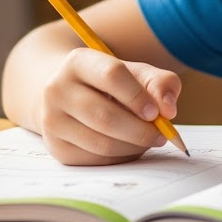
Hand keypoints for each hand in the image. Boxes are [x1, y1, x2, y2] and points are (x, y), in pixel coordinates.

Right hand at [38, 48, 181, 165]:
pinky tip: (129, 147)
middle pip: (105, 116)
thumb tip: (169, 109)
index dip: (138, 96)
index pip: (111, 75)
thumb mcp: (135, 73)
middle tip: (161, 135)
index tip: (158, 113)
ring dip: (133, 147)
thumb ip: (160, 83)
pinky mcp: (56, 147)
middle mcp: (57, 89)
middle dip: (140, 131)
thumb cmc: (110, 83)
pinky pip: (96, 160)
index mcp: (78, 62)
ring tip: (148, 140)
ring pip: (101, 143)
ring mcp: (52, 120)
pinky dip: (120, 157)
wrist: (70, 95)